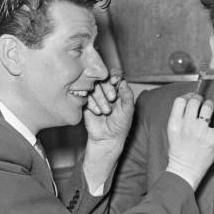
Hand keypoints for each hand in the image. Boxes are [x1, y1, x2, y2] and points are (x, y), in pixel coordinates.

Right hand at [82, 70, 133, 192]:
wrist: (107, 138)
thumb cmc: (120, 125)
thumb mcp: (128, 110)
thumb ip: (127, 95)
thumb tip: (123, 81)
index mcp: (117, 89)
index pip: (114, 75)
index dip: (114, 75)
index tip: (114, 81)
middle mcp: (105, 90)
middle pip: (102, 78)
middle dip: (107, 88)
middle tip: (112, 99)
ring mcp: (94, 96)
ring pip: (93, 87)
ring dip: (100, 98)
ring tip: (106, 112)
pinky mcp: (85, 102)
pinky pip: (85, 96)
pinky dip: (92, 103)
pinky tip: (97, 112)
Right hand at [166, 94, 213, 189]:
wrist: (184, 170)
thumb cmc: (178, 153)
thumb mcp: (172, 132)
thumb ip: (178, 118)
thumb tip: (189, 103)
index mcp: (174, 124)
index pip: (180, 101)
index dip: (187, 96)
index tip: (190, 99)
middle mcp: (187, 126)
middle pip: (194, 101)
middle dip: (199, 99)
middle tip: (201, 104)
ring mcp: (201, 132)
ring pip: (208, 106)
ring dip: (210, 105)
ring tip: (210, 110)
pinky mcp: (213, 139)